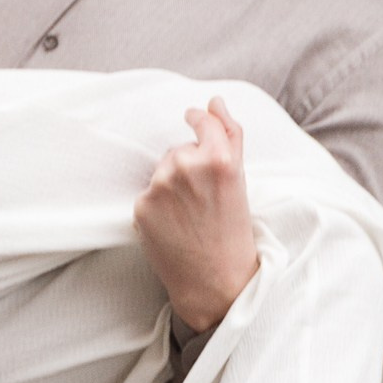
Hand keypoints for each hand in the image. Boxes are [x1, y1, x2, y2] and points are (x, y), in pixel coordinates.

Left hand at [133, 99, 260, 337]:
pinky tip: (175, 225)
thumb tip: (215, 101)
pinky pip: (149, 192)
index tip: (194, 117)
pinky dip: (159, 205)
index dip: (198, 119)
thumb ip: (230, 135)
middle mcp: (186, 167)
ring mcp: (160, 187)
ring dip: (172, 183)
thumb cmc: (234, 230)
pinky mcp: (141, 206)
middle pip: (180, 149)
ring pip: (162, 169)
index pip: (202, 120)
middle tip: (205, 199)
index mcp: (218, 159)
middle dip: (190, 166)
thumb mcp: (240, 180)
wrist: (216, 281)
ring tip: (191, 214)